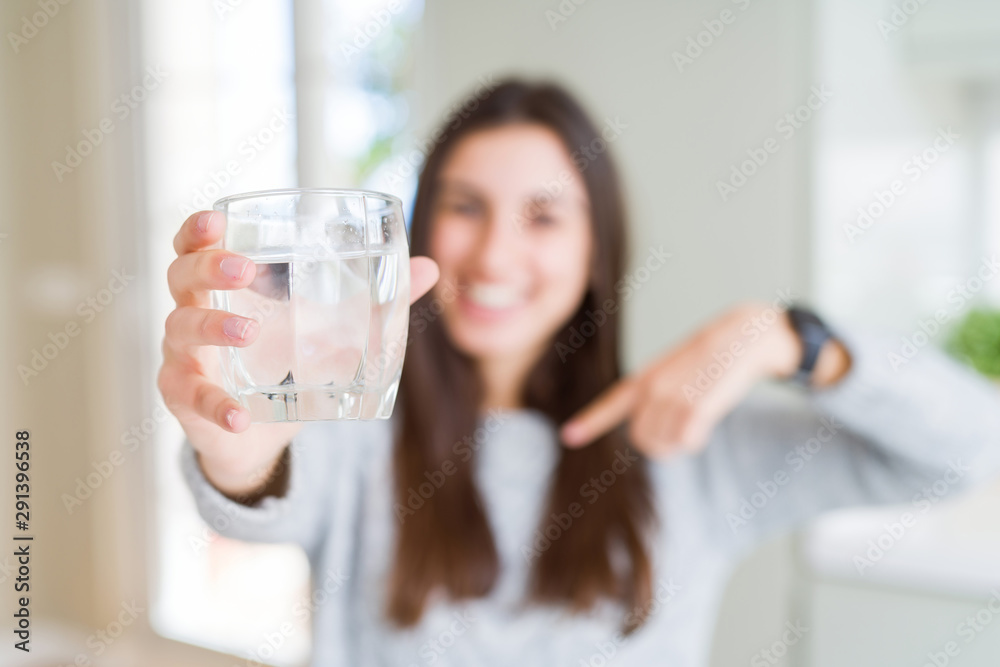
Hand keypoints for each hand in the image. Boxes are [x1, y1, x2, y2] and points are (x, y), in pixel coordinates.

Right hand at [157, 210, 439, 494]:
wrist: (258, 435)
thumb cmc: (287, 365)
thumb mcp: (328, 331)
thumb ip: (374, 301)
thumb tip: (429, 268)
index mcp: (225, 287)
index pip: (196, 245)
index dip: (198, 229)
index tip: (216, 218)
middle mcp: (195, 313)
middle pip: (182, 276)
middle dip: (208, 267)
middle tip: (244, 270)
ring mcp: (185, 356)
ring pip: (180, 330)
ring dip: (212, 327)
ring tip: (248, 332)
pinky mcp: (186, 399)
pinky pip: (191, 398)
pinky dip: (215, 405)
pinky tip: (239, 415)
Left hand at [558, 302, 849, 457]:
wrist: (744, 337)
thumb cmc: (713, 355)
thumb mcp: (676, 367)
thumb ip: (659, 394)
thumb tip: (652, 432)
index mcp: (646, 376)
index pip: (612, 403)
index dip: (590, 422)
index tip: (569, 436)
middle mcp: (653, 388)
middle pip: (640, 439)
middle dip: (659, 443)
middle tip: (682, 431)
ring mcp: (672, 398)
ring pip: (662, 445)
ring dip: (679, 443)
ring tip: (696, 422)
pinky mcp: (695, 407)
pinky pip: (686, 442)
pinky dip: (696, 440)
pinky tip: (706, 423)